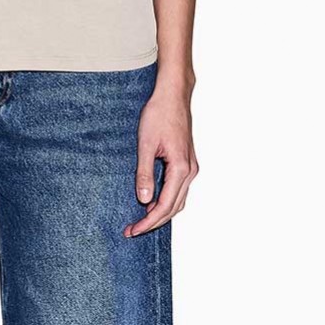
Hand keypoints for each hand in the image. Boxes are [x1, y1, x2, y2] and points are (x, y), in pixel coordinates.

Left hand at [123, 78, 198, 237]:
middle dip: (154, 222)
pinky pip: (179, 189)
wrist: (173, 94)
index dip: (148, 222)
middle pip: (174, 208)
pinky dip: (167, 200)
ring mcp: (191, 167)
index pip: (165, 206)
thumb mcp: (145, 144)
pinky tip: (153, 201)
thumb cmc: (159, 114)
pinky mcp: (187, 161)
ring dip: (161, 212)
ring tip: (141, 220)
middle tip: (133, 229)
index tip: (133, 230)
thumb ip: (145, 173)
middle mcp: (190, 171)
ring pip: (178, 200)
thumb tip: (144, 201)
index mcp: (181, 168)